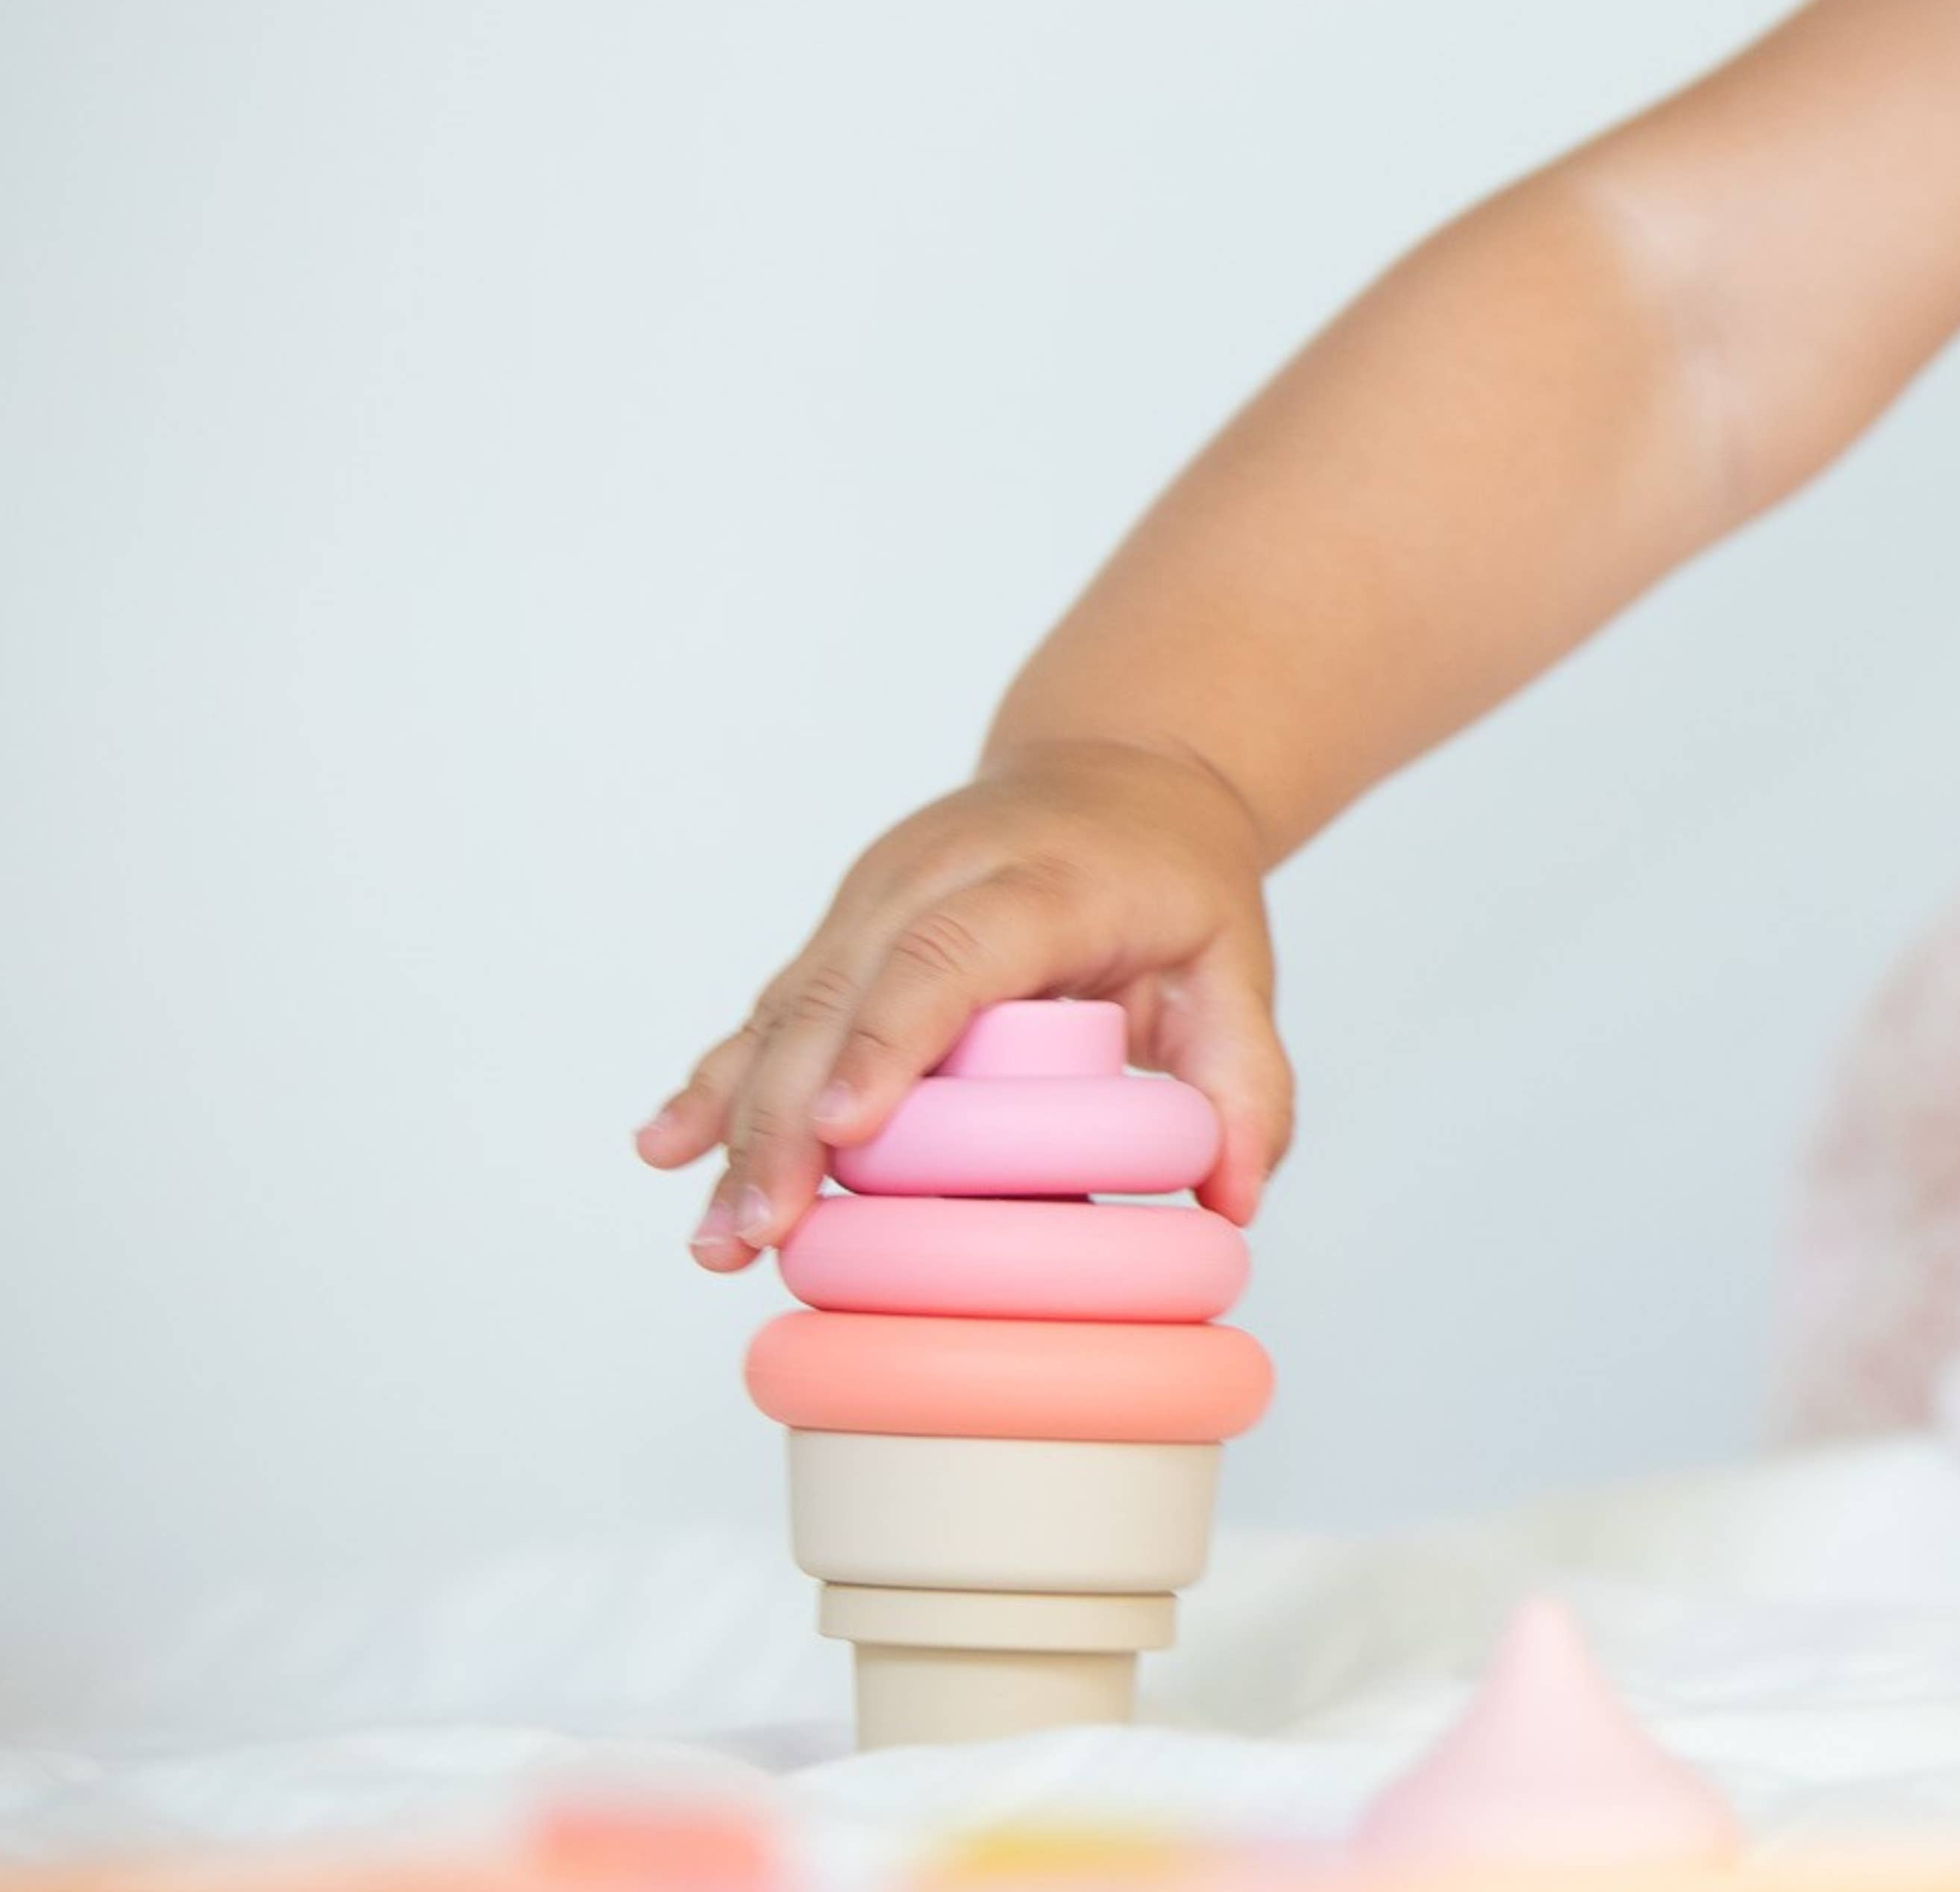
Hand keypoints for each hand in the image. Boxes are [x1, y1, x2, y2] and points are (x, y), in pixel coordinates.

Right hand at [634, 738, 1290, 1268]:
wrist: (1118, 770)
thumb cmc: (1174, 878)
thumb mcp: (1238, 963)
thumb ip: (1248, 1077)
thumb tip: (1238, 1201)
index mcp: (1038, 879)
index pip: (949, 952)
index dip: (891, 1038)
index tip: (843, 1129)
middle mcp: (934, 876)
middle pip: (842, 991)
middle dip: (788, 1116)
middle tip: (762, 1230)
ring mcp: (872, 897)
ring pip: (790, 1007)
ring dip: (740, 1119)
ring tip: (718, 1236)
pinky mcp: (841, 929)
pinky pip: (772, 1007)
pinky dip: (718, 1078)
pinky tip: (664, 1148)